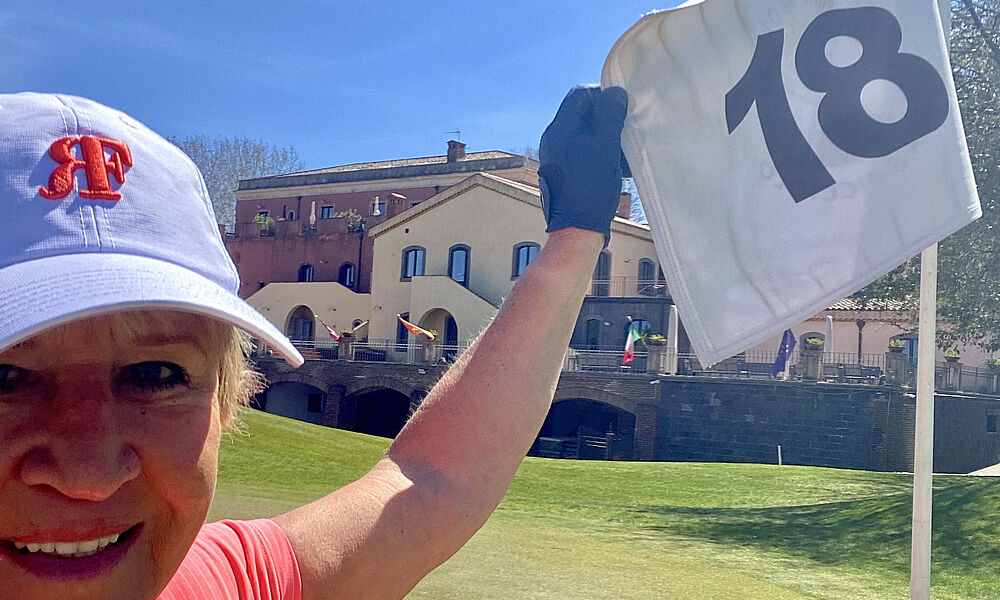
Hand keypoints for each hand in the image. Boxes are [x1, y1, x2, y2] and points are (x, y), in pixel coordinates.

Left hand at [538, 85, 627, 243]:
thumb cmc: (590, 188)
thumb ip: (609, 115)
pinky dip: (602, 153)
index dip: (603, 96)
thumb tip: (615, 92)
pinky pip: (584, 153)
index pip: (580, 95)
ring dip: (607, 137)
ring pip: (586, 134)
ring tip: (625, 151)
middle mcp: (554, 140)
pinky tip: (618, 167)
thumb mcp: (605, 146)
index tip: (623, 109)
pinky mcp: (565, 173)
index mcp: (560, 129)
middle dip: (607, 118)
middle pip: (583, 114)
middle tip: (626, 129)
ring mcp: (557, 157)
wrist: (576, 230)